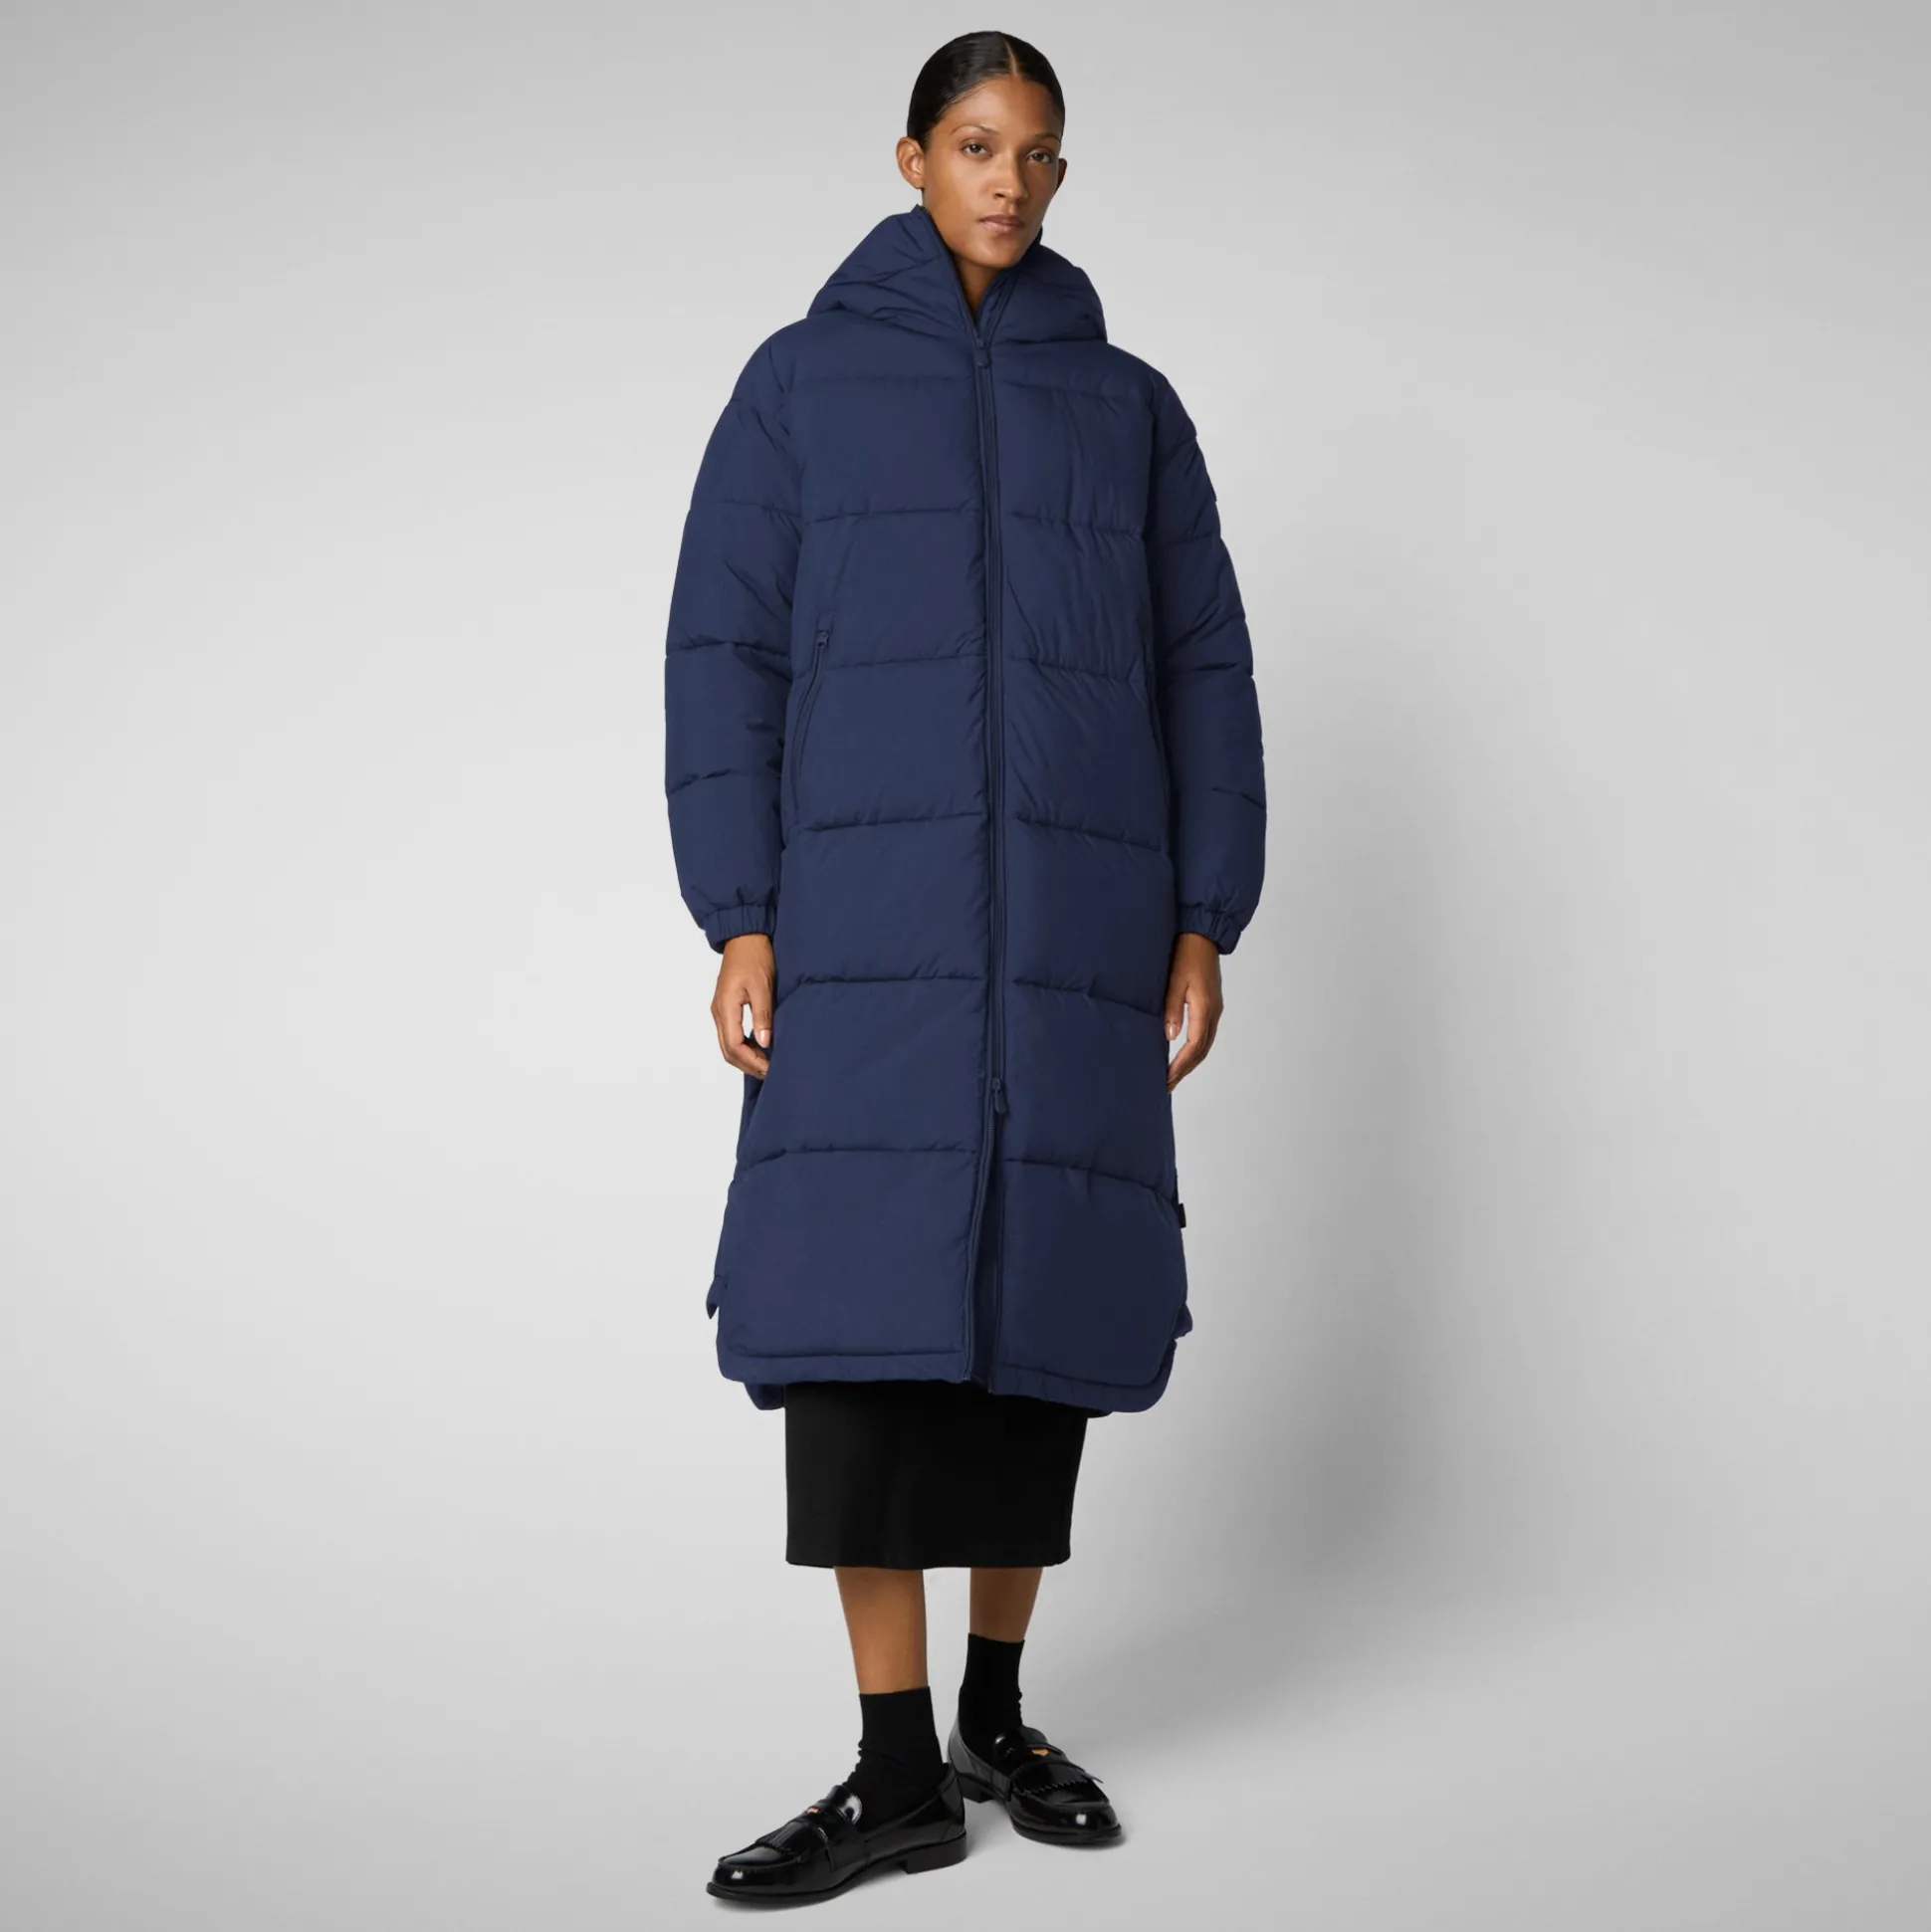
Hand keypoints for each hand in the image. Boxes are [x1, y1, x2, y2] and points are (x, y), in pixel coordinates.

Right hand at [713, 933, 774, 1078]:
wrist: (744, 936)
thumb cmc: (755, 956)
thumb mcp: (762, 985)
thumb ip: (762, 1015)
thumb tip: (765, 1043)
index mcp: (725, 1007)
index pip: (734, 1046)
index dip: (752, 1061)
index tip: (771, 1068)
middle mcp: (718, 1012)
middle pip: (728, 1050)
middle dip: (748, 1065)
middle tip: (771, 1072)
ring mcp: (720, 1010)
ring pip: (728, 1045)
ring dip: (746, 1057)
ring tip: (767, 1063)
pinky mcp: (725, 1007)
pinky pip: (730, 1035)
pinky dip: (743, 1047)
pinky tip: (760, 1048)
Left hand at [1163, 932, 1222, 1090]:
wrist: (1203, 936)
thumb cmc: (1185, 954)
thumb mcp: (1174, 981)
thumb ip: (1172, 1009)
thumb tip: (1169, 1038)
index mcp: (1205, 1008)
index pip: (1193, 1046)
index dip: (1180, 1065)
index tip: (1166, 1079)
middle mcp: (1213, 1013)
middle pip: (1201, 1051)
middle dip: (1184, 1070)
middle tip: (1167, 1086)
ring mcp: (1214, 1010)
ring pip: (1205, 1045)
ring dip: (1190, 1063)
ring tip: (1174, 1076)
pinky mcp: (1211, 1005)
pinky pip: (1205, 1035)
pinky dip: (1194, 1050)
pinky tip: (1183, 1055)